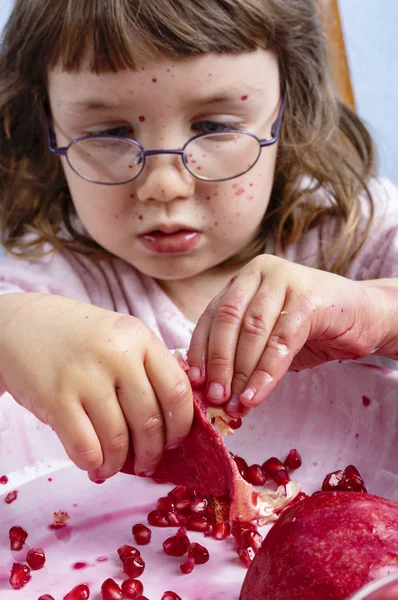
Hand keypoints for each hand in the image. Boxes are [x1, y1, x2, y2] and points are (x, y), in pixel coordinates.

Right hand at [0, 293, 192, 478]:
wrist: (23, 323)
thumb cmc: (78, 335)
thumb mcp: (121, 336)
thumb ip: (148, 366)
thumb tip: (176, 415)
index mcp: (139, 337)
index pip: (177, 390)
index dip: (182, 424)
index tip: (175, 439)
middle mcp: (117, 355)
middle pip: (150, 420)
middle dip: (152, 452)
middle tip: (147, 463)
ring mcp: (85, 377)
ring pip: (118, 439)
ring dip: (120, 463)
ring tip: (115, 466)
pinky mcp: (56, 399)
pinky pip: (86, 447)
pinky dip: (93, 464)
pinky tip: (93, 463)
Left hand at [187, 255, 386, 414]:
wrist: (366, 317)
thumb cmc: (311, 328)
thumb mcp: (267, 336)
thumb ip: (240, 349)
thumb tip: (209, 386)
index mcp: (244, 279)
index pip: (212, 316)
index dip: (200, 351)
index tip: (195, 383)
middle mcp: (260, 272)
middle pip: (228, 321)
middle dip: (219, 364)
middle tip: (215, 398)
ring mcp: (285, 279)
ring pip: (252, 332)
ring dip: (241, 373)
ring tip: (237, 403)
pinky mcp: (309, 298)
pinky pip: (280, 342)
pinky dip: (266, 373)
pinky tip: (256, 395)